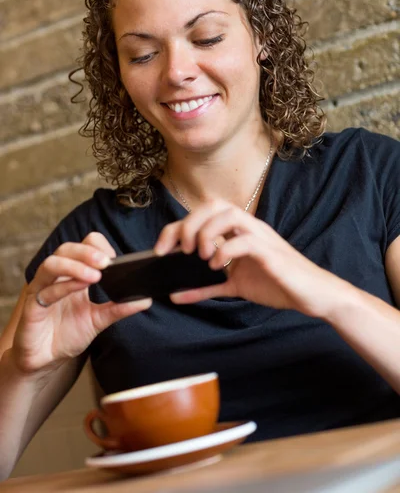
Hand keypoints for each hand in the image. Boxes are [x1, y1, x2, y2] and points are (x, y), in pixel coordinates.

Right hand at [12, 233, 151, 373]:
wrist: (45, 361)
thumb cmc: (67, 335)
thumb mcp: (98, 320)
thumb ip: (119, 308)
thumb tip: (146, 299)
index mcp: (73, 275)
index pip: (82, 246)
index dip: (97, 247)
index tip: (114, 259)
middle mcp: (56, 277)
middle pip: (67, 249)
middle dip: (87, 252)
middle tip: (107, 262)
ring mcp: (42, 289)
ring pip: (52, 264)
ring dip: (74, 266)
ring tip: (95, 275)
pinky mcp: (32, 307)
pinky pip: (45, 290)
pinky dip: (63, 286)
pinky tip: (79, 287)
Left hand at [155, 201, 352, 318]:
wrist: (313, 295)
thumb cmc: (276, 284)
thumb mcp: (234, 285)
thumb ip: (206, 286)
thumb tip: (177, 294)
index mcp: (239, 230)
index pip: (204, 213)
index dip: (177, 226)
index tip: (161, 248)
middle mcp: (249, 227)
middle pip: (213, 205)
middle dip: (189, 224)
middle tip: (182, 250)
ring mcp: (261, 237)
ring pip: (229, 215)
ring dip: (208, 232)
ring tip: (201, 256)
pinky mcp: (271, 253)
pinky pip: (244, 241)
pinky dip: (225, 251)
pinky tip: (218, 266)